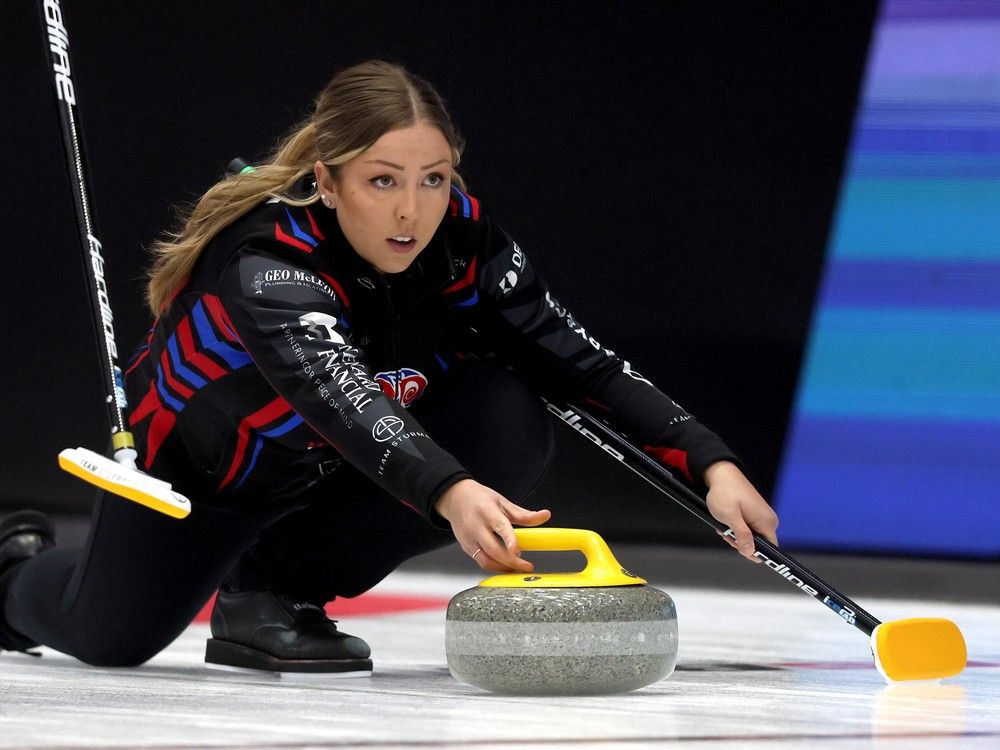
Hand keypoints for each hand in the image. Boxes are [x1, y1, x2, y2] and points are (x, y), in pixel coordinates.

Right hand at [434, 478, 551, 572]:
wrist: (455, 498)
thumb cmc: (480, 499)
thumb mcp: (503, 502)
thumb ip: (524, 514)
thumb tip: (545, 516)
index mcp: (487, 511)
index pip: (499, 527)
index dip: (509, 540)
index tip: (518, 551)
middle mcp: (476, 526)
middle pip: (493, 550)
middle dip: (511, 562)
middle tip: (527, 566)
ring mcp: (469, 538)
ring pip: (485, 560)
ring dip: (503, 568)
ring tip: (517, 568)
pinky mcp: (466, 547)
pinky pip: (480, 561)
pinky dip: (494, 566)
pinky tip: (505, 566)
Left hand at [703, 461, 778, 562]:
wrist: (720, 474)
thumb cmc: (724, 492)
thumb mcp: (730, 516)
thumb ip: (741, 535)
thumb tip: (750, 553)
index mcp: (767, 522)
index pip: (770, 549)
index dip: (753, 552)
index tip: (737, 545)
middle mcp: (768, 520)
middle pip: (757, 545)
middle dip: (739, 541)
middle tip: (726, 530)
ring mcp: (761, 517)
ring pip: (750, 538)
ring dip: (734, 534)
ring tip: (724, 523)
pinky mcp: (754, 514)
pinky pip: (747, 529)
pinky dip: (735, 528)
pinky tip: (726, 520)